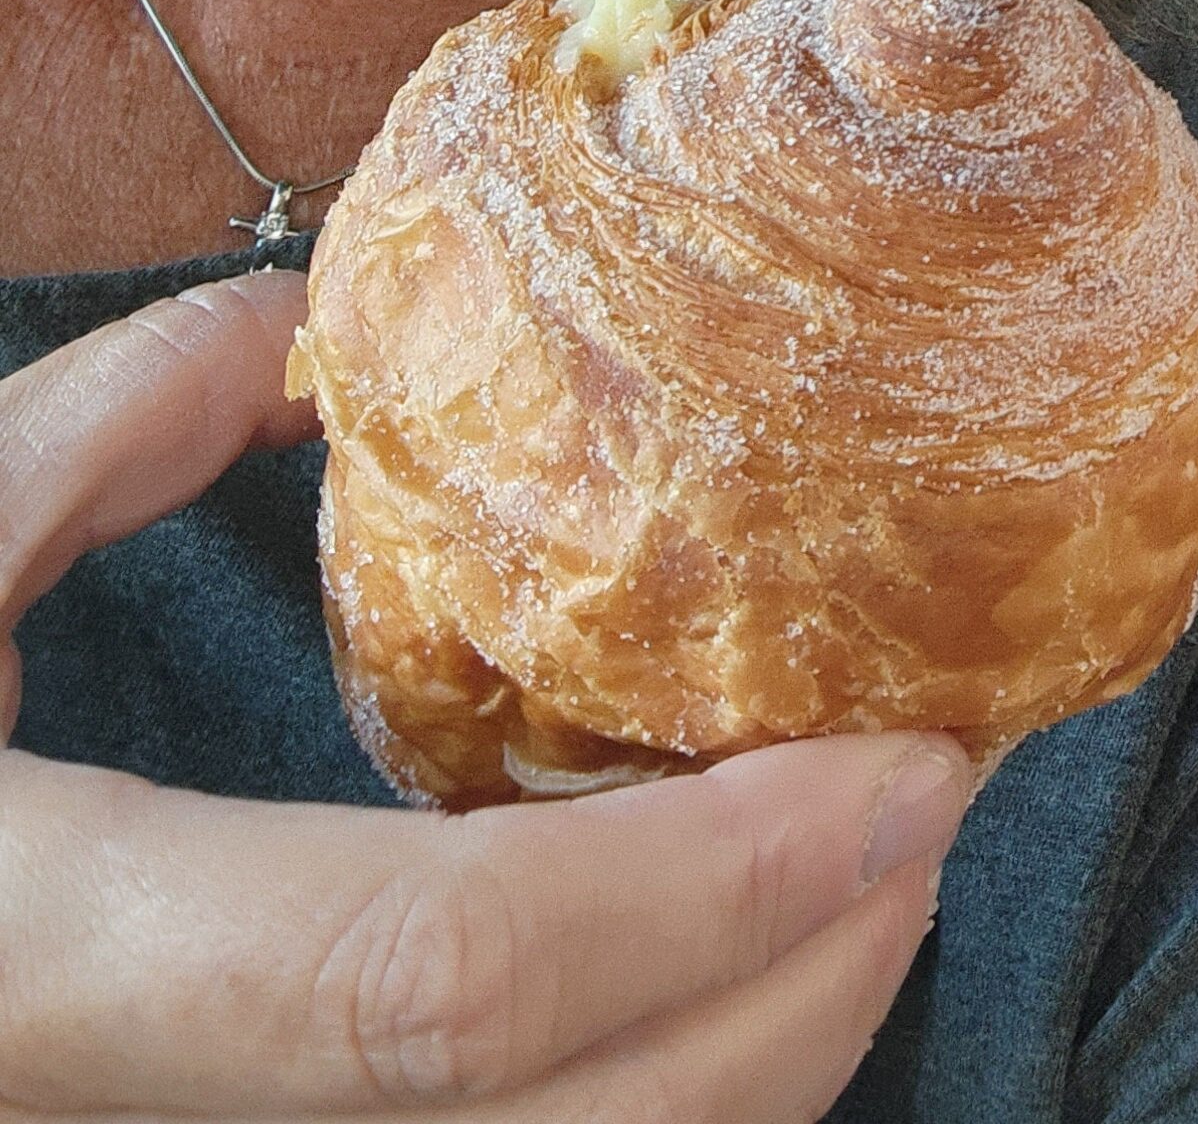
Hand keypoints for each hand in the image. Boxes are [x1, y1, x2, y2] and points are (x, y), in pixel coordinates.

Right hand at [0, 274, 972, 1118]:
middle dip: (802, 989)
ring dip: (752, 1070)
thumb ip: (83, 446)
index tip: (898, 764)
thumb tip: (293, 333)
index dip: (699, 899)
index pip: (427, 991)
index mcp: (42, 973)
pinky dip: (635, 1113)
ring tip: (847, 877)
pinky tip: (685, 981)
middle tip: (929, 788)